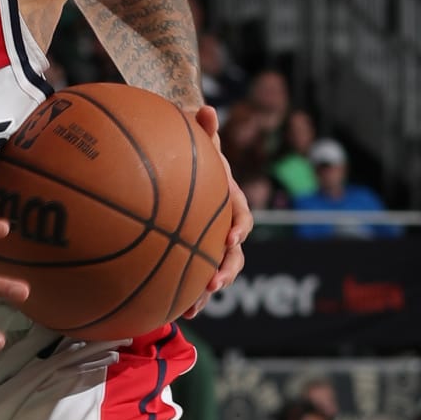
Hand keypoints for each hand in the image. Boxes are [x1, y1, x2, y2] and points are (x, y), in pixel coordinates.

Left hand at [186, 103, 247, 309]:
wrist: (178, 167)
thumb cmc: (190, 153)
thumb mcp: (196, 140)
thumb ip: (202, 129)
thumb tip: (206, 108)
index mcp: (230, 201)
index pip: (241, 216)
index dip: (239, 228)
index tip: (231, 238)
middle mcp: (224, 225)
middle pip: (235, 253)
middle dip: (228, 268)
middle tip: (216, 280)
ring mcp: (211, 243)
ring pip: (217, 270)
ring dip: (209, 288)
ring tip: (196, 305)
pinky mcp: (195, 256)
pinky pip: (195, 278)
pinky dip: (189, 295)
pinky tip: (178, 312)